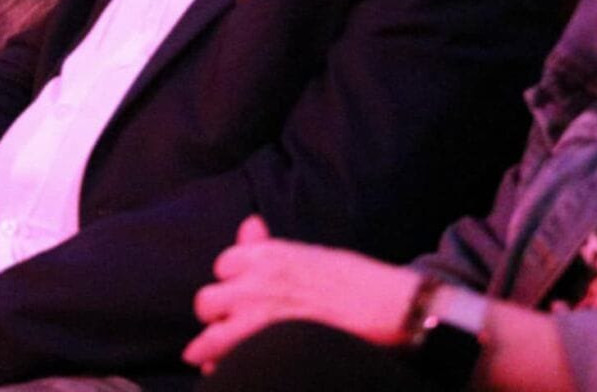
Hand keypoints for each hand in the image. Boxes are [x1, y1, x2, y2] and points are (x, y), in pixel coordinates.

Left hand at [184, 216, 421, 372]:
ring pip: (211, 336)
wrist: (389, 307)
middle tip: (228, 323)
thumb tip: (248, 224)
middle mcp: (255, 284)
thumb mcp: (307, 252)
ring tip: (211, 356)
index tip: (240, 292)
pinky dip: (223, 367)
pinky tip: (220, 371)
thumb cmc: (354, 279)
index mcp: (265, 255)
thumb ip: (268, 245)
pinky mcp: (271, 346)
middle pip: (207, 301)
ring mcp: (260, 318)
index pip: (223, 265)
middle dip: (215, 313)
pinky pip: (231, 360)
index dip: (231, 281)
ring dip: (212, 345)